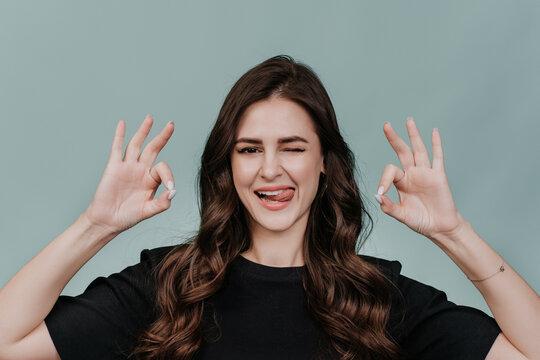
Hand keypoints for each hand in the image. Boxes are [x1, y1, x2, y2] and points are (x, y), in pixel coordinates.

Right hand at [83, 115, 175, 234]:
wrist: (107, 221)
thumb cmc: (128, 216)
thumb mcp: (148, 211)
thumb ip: (162, 203)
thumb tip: (173, 192)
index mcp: (151, 180)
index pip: (163, 168)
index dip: (169, 176)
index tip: (170, 188)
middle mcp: (141, 170)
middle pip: (153, 148)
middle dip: (162, 136)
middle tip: (171, 124)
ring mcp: (127, 167)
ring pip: (136, 144)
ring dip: (143, 131)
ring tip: (150, 118)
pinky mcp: (113, 167)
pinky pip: (117, 148)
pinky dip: (119, 135)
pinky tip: (122, 123)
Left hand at [375, 117, 465, 240]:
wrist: (440, 228)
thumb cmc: (420, 221)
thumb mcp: (401, 215)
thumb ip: (389, 207)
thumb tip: (377, 196)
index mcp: (401, 182)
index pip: (390, 171)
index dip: (383, 179)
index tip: (381, 193)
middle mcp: (412, 174)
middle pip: (402, 151)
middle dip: (394, 138)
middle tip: (386, 125)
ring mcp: (426, 173)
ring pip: (419, 149)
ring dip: (414, 134)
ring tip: (409, 120)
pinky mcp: (439, 176)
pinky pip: (438, 157)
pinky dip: (436, 144)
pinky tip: (434, 131)